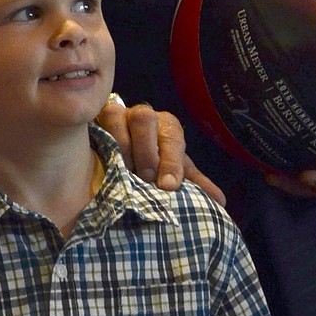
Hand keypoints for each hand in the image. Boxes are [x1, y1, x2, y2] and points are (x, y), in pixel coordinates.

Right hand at [97, 98, 225, 205]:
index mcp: (167, 126)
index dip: (171, 162)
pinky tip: (98, 157)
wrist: (125, 144)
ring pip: (117, 117)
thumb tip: (219, 202)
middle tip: (145, 178)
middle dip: (145, 150)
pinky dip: (99, 136)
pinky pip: (96, 121)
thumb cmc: (154, 159)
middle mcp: (144, 115)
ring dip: (120, 145)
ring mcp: (118, 113)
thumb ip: (194, 183)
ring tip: (123, 171)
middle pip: (144, 120)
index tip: (170, 186)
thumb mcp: (174, 170)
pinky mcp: (96, 118)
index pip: (172, 138)